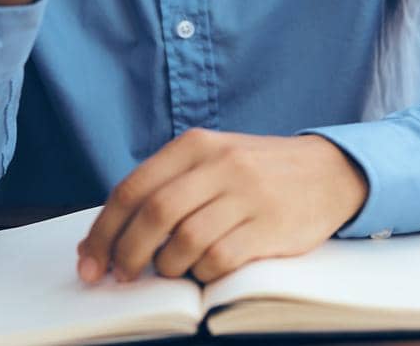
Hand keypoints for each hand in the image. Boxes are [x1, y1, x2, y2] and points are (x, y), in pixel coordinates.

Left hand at [76, 131, 369, 284]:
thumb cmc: (259, 172)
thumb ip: (168, 185)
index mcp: (198, 144)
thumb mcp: (214, 158)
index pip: (133, 188)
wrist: (329, 171)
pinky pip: (219, 260)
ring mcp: (248, 195)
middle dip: (126, 253)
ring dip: (166, 266)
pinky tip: (204, 269)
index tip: (90, 261)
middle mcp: (222, 164)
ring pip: (184, 240)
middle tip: (120, 275)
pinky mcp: (270, 227)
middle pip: (154, 214)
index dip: (103, 230)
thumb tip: (109, 234)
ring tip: (169, 270)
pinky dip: (202, 273)